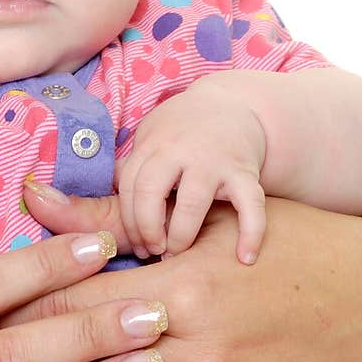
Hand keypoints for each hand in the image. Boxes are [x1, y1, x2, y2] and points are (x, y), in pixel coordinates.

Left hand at [119, 78, 266, 262]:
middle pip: (149, 193)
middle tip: (153, 251)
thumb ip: (133, 163)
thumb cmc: (185, 127)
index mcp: (153, 144)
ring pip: (192, 204)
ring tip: (177, 254)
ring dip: (181, 236)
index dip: (129, 221)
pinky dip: (252, 233)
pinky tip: (245, 258)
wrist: (235, 103)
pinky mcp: (245, 172)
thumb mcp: (152, 134)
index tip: (137, 243)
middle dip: (146, 230)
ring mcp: (214, 161)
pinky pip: (250, 205)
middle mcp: (180, 150)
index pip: (129, 186)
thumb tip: (109, 191)